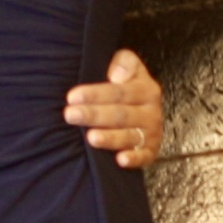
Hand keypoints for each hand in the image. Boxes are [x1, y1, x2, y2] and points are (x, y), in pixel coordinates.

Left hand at [64, 47, 170, 169]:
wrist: (145, 108)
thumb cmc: (127, 86)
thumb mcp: (128, 65)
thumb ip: (124, 62)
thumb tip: (116, 74)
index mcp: (146, 89)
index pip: (118, 92)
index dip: (95, 95)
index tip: (73, 97)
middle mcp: (151, 112)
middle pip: (120, 115)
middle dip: (94, 115)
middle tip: (71, 115)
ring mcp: (151, 133)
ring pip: (129, 136)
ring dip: (110, 138)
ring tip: (91, 137)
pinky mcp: (150, 152)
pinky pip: (143, 157)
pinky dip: (133, 159)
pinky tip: (120, 160)